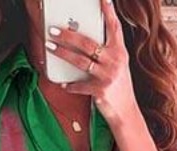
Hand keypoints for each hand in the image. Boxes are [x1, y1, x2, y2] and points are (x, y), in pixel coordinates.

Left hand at [47, 0, 137, 126]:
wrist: (126, 112)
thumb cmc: (118, 86)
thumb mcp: (118, 65)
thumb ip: (106, 52)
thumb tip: (83, 39)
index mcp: (120, 51)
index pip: (114, 27)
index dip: (108, 11)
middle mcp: (115, 61)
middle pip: (87, 43)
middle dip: (67, 35)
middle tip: (53, 29)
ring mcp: (108, 76)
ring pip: (80, 61)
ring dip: (62, 53)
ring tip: (50, 47)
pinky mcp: (100, 91)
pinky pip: (80, 85)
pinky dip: (70, 84)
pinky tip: (63, 83)